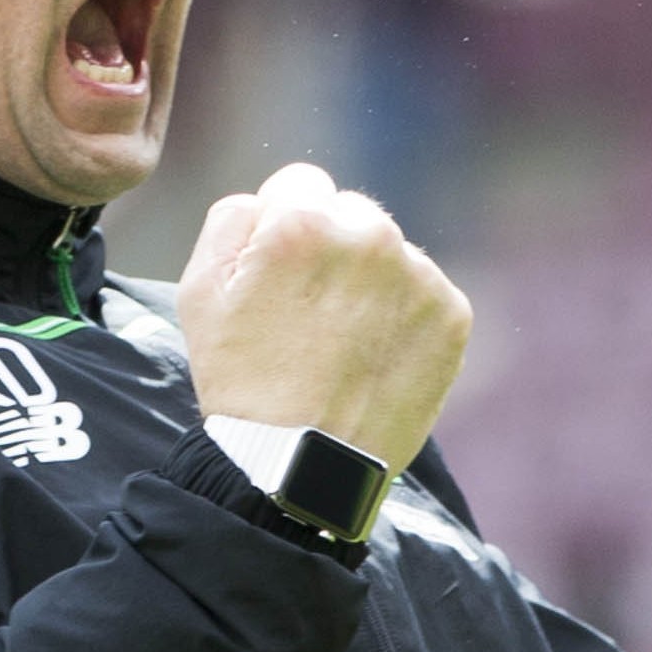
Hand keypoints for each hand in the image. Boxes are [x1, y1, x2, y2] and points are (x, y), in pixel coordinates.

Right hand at [177, 163, 471, 472]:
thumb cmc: (241, 380)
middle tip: (309, 314)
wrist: (300, 467)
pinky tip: (373, 356)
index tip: (280, 274)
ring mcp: (418, 276)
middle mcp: (370, 236)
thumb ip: (233, 219)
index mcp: (304, 221)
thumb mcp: (199, 291)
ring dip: (370, 283)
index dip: (283, 229)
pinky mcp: (451, 315)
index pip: (300, 184)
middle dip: (332, 249)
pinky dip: (403, 317)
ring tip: (342, 344)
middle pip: (351, 214)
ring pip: (390, 255)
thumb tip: (271, 200)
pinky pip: (423, 293)